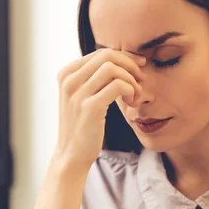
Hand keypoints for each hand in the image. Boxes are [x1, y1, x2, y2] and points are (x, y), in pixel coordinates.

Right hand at [55, 49, 145, 170]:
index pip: (101, 53)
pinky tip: (131, 102)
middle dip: (130, 65)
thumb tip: (121, 60)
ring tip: (136, 95)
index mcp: (66, 73)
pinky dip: (130, 90)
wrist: (71, 155)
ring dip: (131, 80)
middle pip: (108, 56)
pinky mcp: (90, 107)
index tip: (139, 66)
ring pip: (113, 69)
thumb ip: (93, 78)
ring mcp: (77, 93)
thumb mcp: (82, 97)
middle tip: (142, 80)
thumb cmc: (82, 126)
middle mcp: (69, 80)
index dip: (125, 57)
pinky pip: (118, 86)